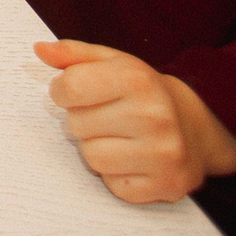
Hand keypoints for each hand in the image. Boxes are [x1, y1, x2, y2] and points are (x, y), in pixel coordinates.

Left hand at [36, 40, 235, 202]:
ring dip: (98, 149)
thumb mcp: (112, 63)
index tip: (77, 91)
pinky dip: (116, 175)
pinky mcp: (166, 185)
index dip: (63, 90)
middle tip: (109, 116)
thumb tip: (40, 50)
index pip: (69, 87)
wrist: (195, 129)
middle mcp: (154, 116)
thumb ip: (73, 55)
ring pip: (92, 158)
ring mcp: (163, 154)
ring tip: (120, 137)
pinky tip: (133, 159)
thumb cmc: (143, 94)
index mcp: (138, 79)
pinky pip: (112, 185)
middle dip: (84, 119)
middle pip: (77, 124)